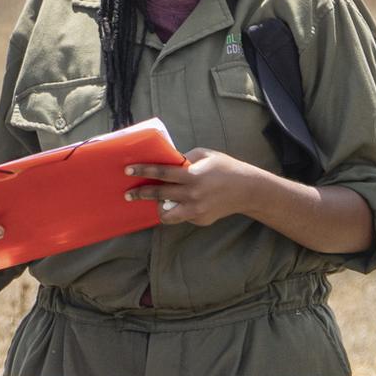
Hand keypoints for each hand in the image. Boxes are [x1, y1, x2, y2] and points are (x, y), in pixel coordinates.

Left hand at [124, 151, 270, 229]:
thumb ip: (185, 158)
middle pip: (160, 195)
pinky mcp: (200, 220)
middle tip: (128, 194)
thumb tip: (166, 160)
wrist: (247, 190)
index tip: (128, 170)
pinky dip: (180, 210)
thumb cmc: (225, 168)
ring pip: (168, 215)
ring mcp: (196, 210)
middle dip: (141, 194)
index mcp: (193, 175)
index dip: (144, 171)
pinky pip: (183, 216)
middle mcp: (193, 194)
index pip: (162, 173)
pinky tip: (184, 204)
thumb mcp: (206, 155)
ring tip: (156, 204)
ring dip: (158, 209)